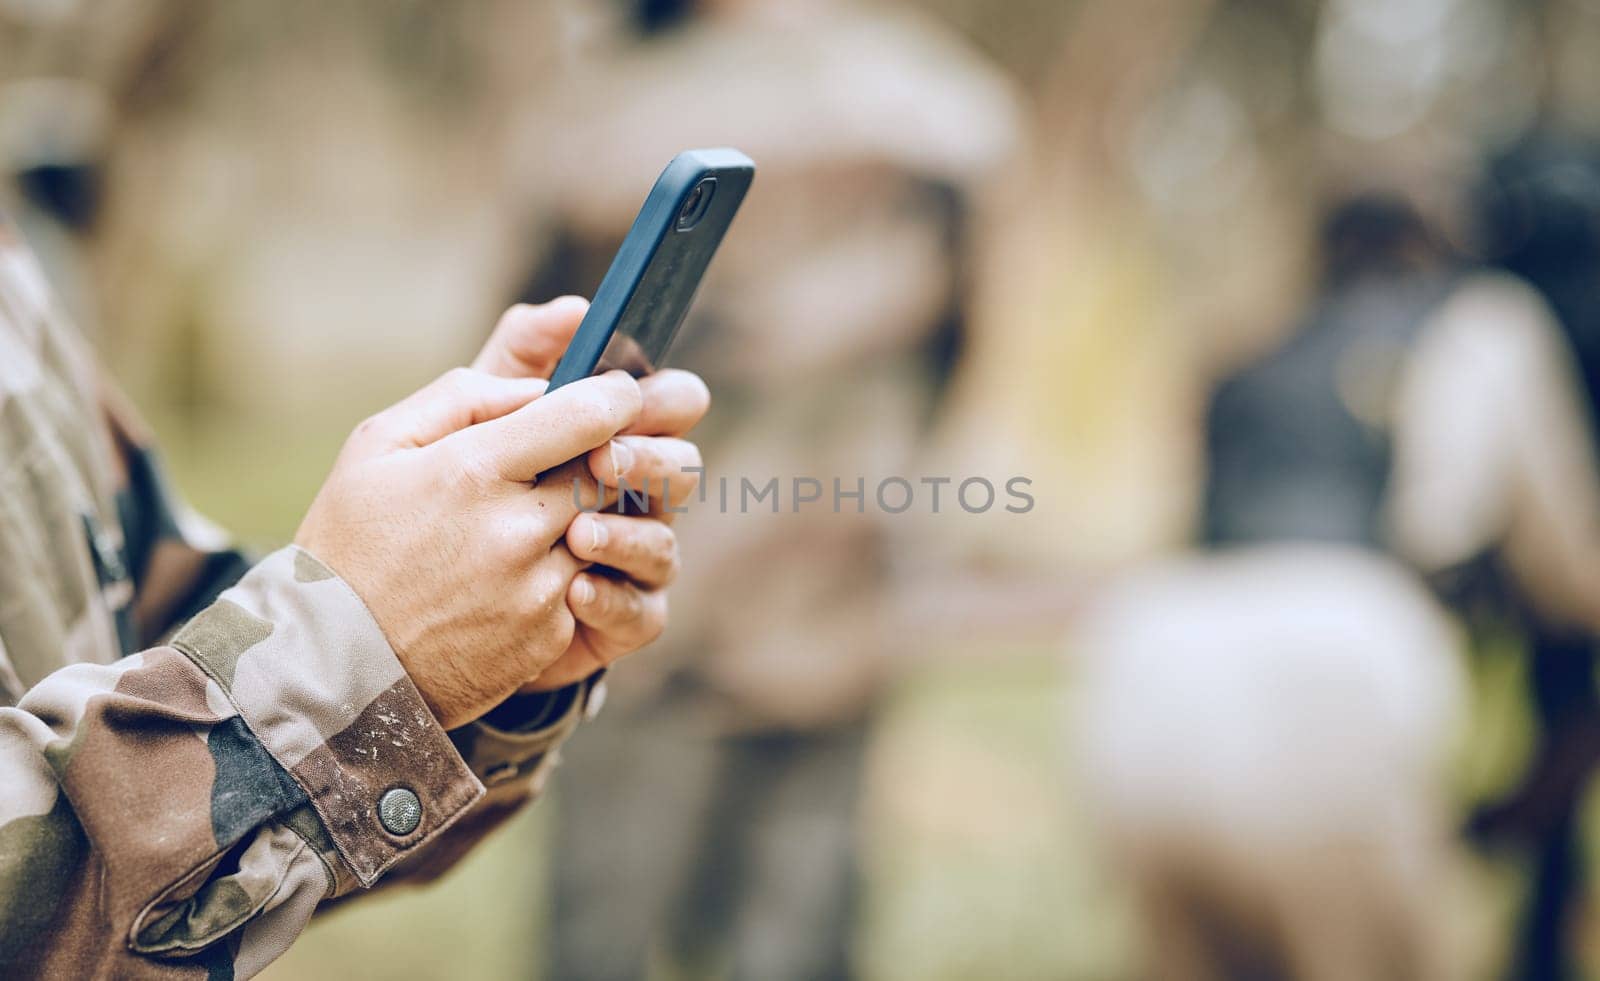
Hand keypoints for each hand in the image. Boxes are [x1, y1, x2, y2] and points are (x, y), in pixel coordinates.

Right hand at [294, 366, 641, 728]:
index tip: (618, 393)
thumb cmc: (349, 544)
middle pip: (610, 473)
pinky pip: (587, 586)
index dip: (616, 398)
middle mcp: (517, 529)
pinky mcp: (549, 635)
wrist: (330, 666)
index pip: (588, 416)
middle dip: (609, 458)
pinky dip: (565, 573)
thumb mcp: (378, 447)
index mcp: (475, 470)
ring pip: (605, 531)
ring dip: (586, 518)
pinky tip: (514, 578)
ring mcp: (538, 588)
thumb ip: (464, 398)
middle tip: (587, 456)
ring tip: (532, 522)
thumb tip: (539, 388)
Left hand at [474, 300, 709, 689]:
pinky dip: (613, 599)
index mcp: (615, 435)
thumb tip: (578, 310)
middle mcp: (636, 495)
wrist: (412, 593)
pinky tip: (574, 591)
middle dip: (650, 462)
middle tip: (602, 462)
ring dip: (628, 535)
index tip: (624, 399)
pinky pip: (643, 612)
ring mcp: (631, 558)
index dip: (664, 399)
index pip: (675, 403)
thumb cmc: (454, 485)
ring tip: (575, 535)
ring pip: (666, 544)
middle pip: (682, 469)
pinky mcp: (618, 619)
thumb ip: (524, 351)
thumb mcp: (477, 409)